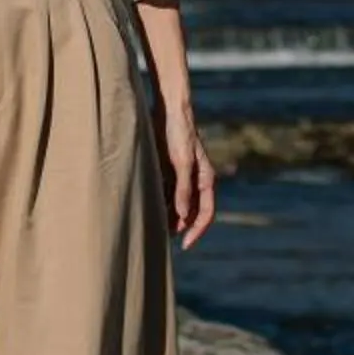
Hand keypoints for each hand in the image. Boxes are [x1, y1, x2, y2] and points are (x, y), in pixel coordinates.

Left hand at [155, 104, 216, 247]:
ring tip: (152, 225)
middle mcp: (196, 181)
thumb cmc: (179, 133)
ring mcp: (182, 177)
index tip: (184, 245)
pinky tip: (147, 208)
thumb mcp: (182, 162)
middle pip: (191, 212)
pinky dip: (159, 203)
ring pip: (177, 205)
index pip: (206, 213)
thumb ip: (182, 189)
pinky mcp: (168, 171)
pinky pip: (165, 194)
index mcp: (206, 179)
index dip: (197, 231)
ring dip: (167, 216)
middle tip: (161, 237)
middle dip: (179, 226)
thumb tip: (184, 217)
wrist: (167, 110)